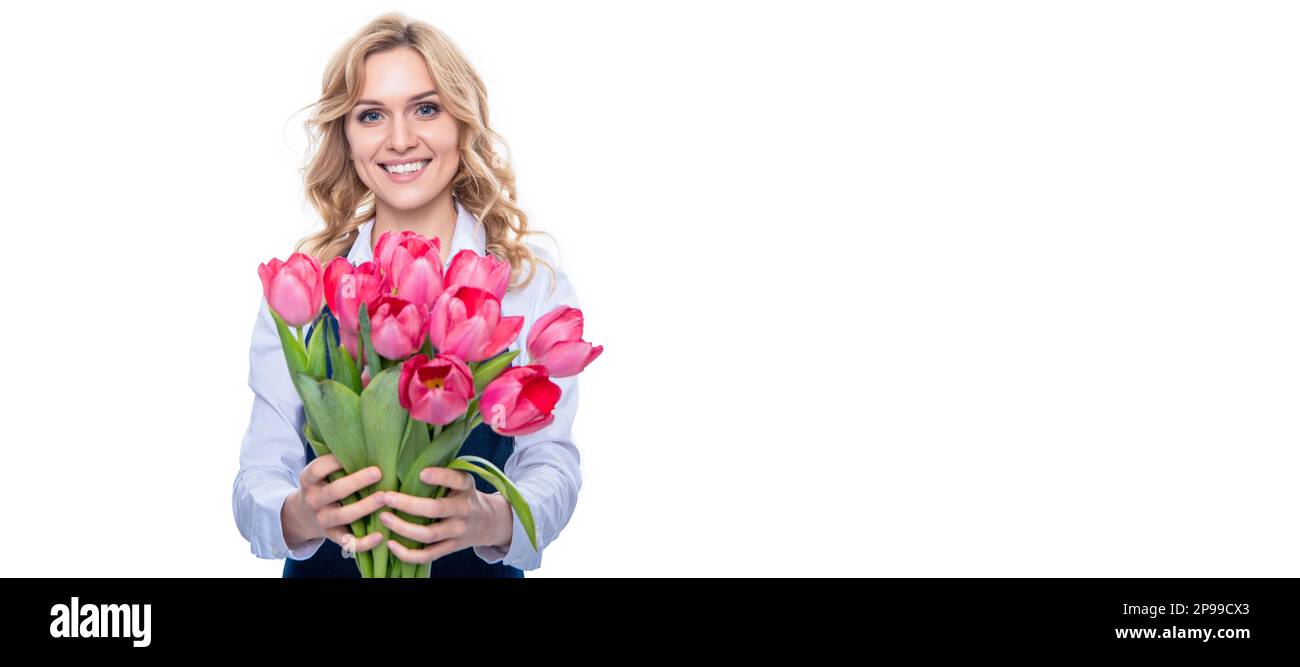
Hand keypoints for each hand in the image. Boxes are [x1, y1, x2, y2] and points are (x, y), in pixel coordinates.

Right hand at [284, 454, 387, 555]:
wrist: (303, 517)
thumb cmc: (323, 486)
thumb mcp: (320, 474)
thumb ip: (336, 463)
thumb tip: (370, 444)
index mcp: (309, 480)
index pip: (318, 469)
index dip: (334, 461)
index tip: (355, 453)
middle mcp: (314, 500)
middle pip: (334, 491)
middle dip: (356, 482)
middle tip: (378, 472)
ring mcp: (322, 520)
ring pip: (343, 515)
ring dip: (364, 507)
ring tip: (383, 498)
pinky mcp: (333, 537)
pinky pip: (348, 542)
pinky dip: (364, 542)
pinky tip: (380, 535)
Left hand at [379, 467, 512, 564]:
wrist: (486, 521)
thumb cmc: (461, 495)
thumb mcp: (460, 479)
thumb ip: (442, 471)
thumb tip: (408, 456)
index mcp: (465, 487)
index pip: (455, 480)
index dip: (440, 477)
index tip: (421, 473)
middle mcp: (464, 509)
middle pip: (436, 509)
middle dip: (408, 504)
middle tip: (385, 497)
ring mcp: (458, 531)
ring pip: (429, 534)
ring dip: (403, 527)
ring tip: (383, 517)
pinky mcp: (451, 548)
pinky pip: (428, 555)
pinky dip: (407, 554)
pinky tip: (391, 544)